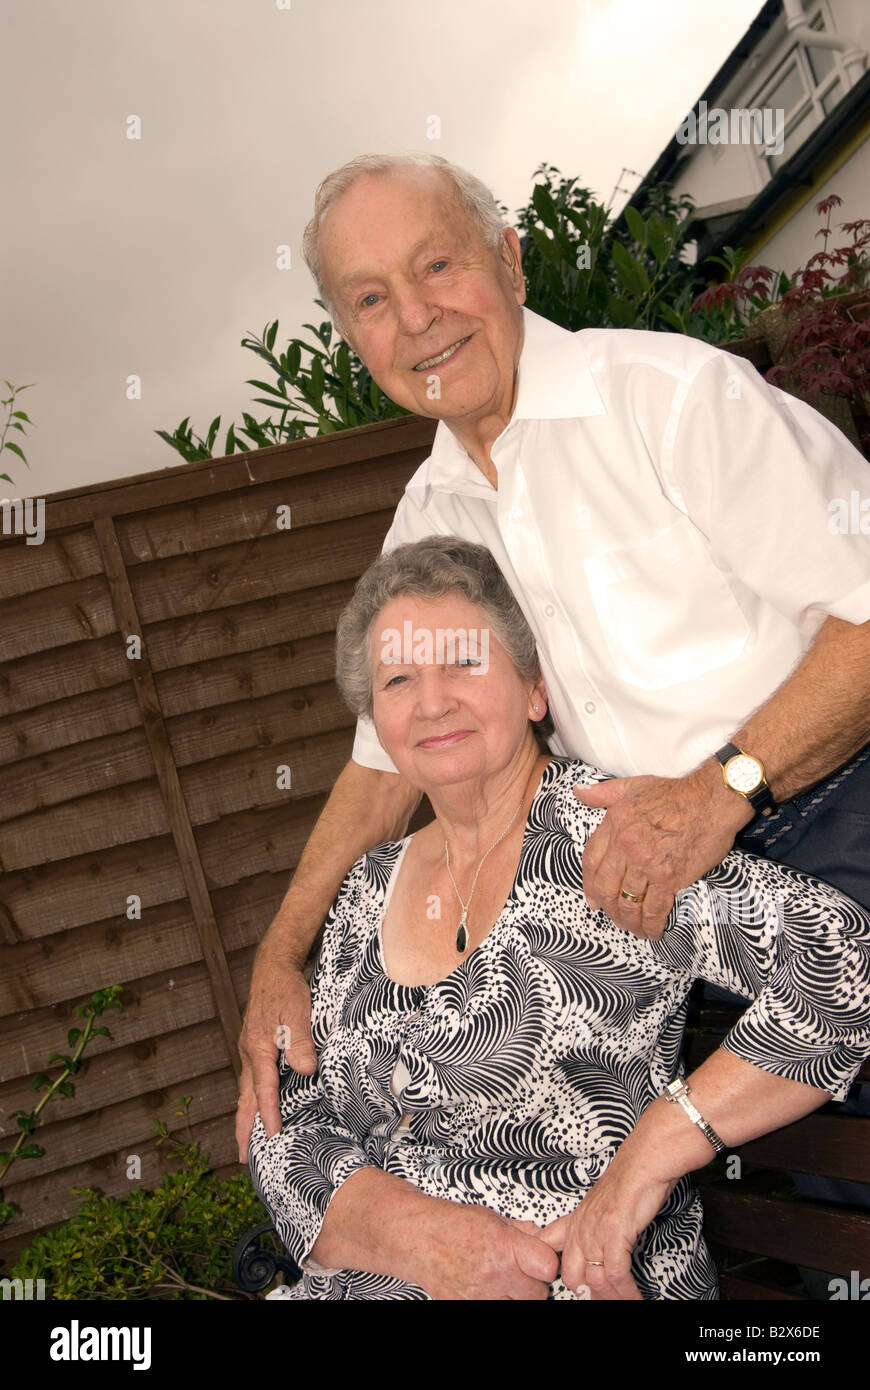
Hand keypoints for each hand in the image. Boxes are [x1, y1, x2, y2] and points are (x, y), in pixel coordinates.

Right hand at [235, 957, 316, 1161]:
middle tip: (243, 1158)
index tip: (274, 1136)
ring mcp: (250, 1050)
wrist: (273, 967)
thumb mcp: (297, 1011)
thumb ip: (299, 1041)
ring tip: (247, 1140)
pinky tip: (258, 1104)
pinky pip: (251, 1079)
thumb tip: (305, 1070)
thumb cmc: (286, 988)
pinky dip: (252, 1097)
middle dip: (245, 1128)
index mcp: (258, 1049)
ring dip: (247, 1115)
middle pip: (246, 1098)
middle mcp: (249, 1053)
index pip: (264, 1089)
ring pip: (246, 1090)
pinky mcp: (255, 1045)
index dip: (269, 1114)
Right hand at [415, 1202, 559, 1299]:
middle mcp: (493, 1273)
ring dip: (513, 1296)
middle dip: (533, 1284)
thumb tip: (541, 1238)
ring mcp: (479, 1295)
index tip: (541, 1260)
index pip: (548, 1267)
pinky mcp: (464, 1307)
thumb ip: (520, 1231)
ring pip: (517, 1305)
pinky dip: (493, 1300)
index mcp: (503, 1246)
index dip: (547, 1263)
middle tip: (520, 1272)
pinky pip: (492, 1309)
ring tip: (500, 1280)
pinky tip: (485, 1288)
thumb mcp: (490, 1217)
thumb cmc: (448, 1223)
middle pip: (538, 1294)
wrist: (415, 1236)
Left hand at [541, 1161, 676, 1299]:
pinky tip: (635, 1298)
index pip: (553, 1252)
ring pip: (596, 1280)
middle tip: (605, 1299)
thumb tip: (600, 1246)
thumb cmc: (632, 1179)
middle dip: (589, 1294)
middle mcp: (581, 1226)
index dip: (562, 1274)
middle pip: (572, 1275)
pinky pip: (617, 1275)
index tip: (579, 1287)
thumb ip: (595, 1223)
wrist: (646, 1161)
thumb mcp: (604, 1203)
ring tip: (625, 1303)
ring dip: (612, 1297)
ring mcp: (595, 1230)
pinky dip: (627, 1292)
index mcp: (576, 1220)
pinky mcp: (614, 1234)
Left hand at [574, 763, 750, 936]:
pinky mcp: (668, 878)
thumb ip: (604, 793)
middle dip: (608, 907)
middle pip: (606, 887)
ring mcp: (646, 863)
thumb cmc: (678, 792)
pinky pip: (653, 909)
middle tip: (613, 916)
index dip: (589, 884)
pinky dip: (650, 925)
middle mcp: (626, 845)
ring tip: (633, 927)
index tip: (593, 898)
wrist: (713, 799)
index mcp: (615, 824)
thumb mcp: (634, 786)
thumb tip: (580, 792)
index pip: (591, 861)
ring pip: (628, 902)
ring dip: (628, 920)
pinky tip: (651, 932)